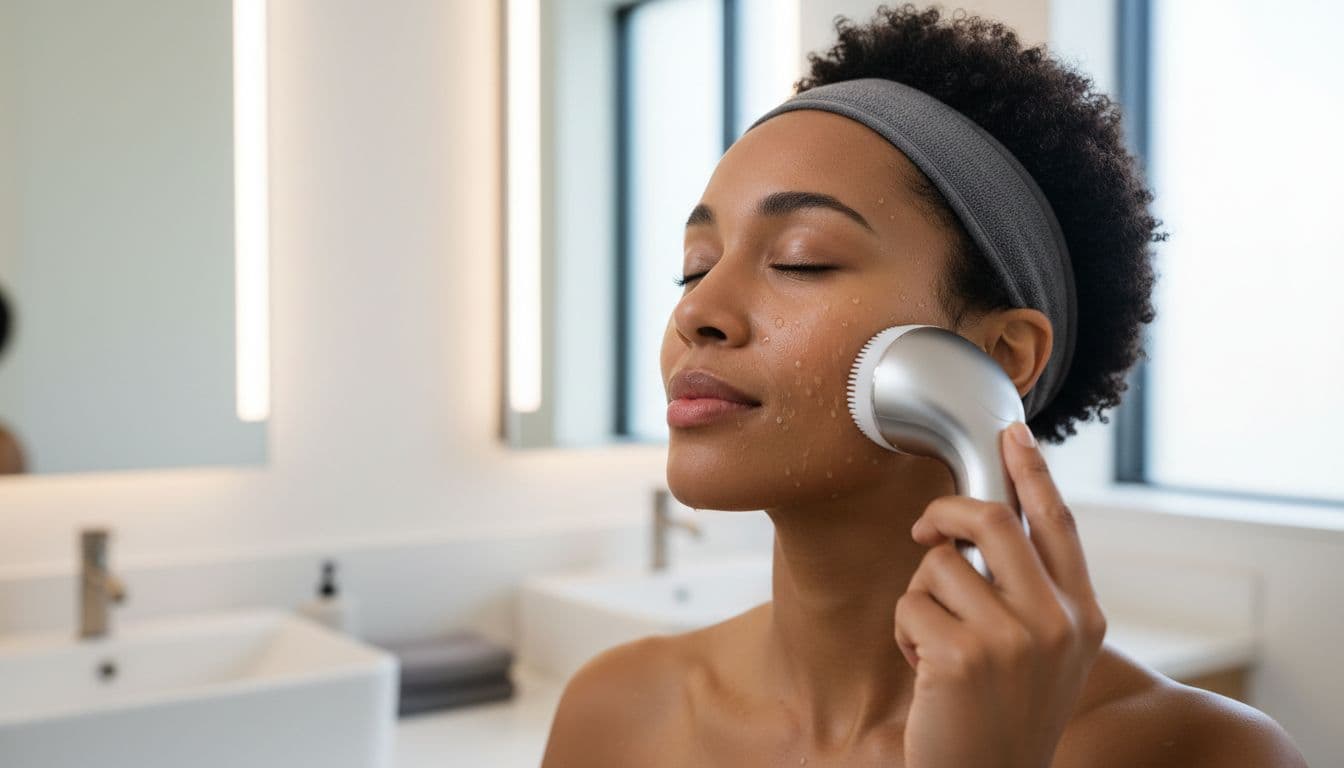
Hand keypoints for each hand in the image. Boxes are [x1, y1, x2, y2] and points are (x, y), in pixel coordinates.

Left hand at [894, 421, 1107, 767]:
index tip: (1011, 430)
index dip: (1032, 470)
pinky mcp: (962, 657)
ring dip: (921, 600)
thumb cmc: (1005, 717)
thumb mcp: (1045, 655)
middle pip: (993, 520)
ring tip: (936, 647)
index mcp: (1082, 617)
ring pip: (939, 566)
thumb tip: (992, 523)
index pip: (1057, 523)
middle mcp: (1056, 623)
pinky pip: (911, 606)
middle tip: (922, 528)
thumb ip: (1035, 595)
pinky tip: (926, 674)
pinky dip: (905, 635)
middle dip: (944, 514)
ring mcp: (1012, 640)